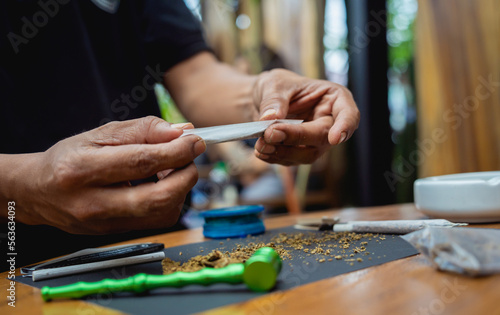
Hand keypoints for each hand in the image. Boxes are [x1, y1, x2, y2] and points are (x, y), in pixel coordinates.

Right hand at [13, 116, 205, 233]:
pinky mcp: (115, 234)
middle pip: (158, 197)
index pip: (142, 162)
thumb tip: (180, 133)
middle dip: (186, 175)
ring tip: (171, 169)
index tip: (195, 141)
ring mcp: (104, 224)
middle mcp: (93, 202)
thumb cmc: (69, 159)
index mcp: (83, 169)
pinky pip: (157, 220)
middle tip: (190, 157)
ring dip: (180, 188)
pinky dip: (170, 201)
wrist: (38, 193)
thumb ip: (142, 130)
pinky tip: (160, 185)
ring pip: (162, 213)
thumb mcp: (100, 134)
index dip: (177, 151)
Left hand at [253, 69, 359, 164]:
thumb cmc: (277, 86)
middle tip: (270, 134)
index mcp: (334, 99)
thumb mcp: (274, 84)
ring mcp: (316, 140)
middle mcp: (330, 122)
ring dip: (283, 152)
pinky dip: (275, 157)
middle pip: (323, 137)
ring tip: (260, 144)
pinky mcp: (301, 152)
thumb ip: (274, 100)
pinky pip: (292, 160)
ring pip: (308, 154)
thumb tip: (270, 118)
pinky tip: (261, 150)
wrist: (262, 101)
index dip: (345, 126)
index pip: (348, 114)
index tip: (334, 138)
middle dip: (297, 138)